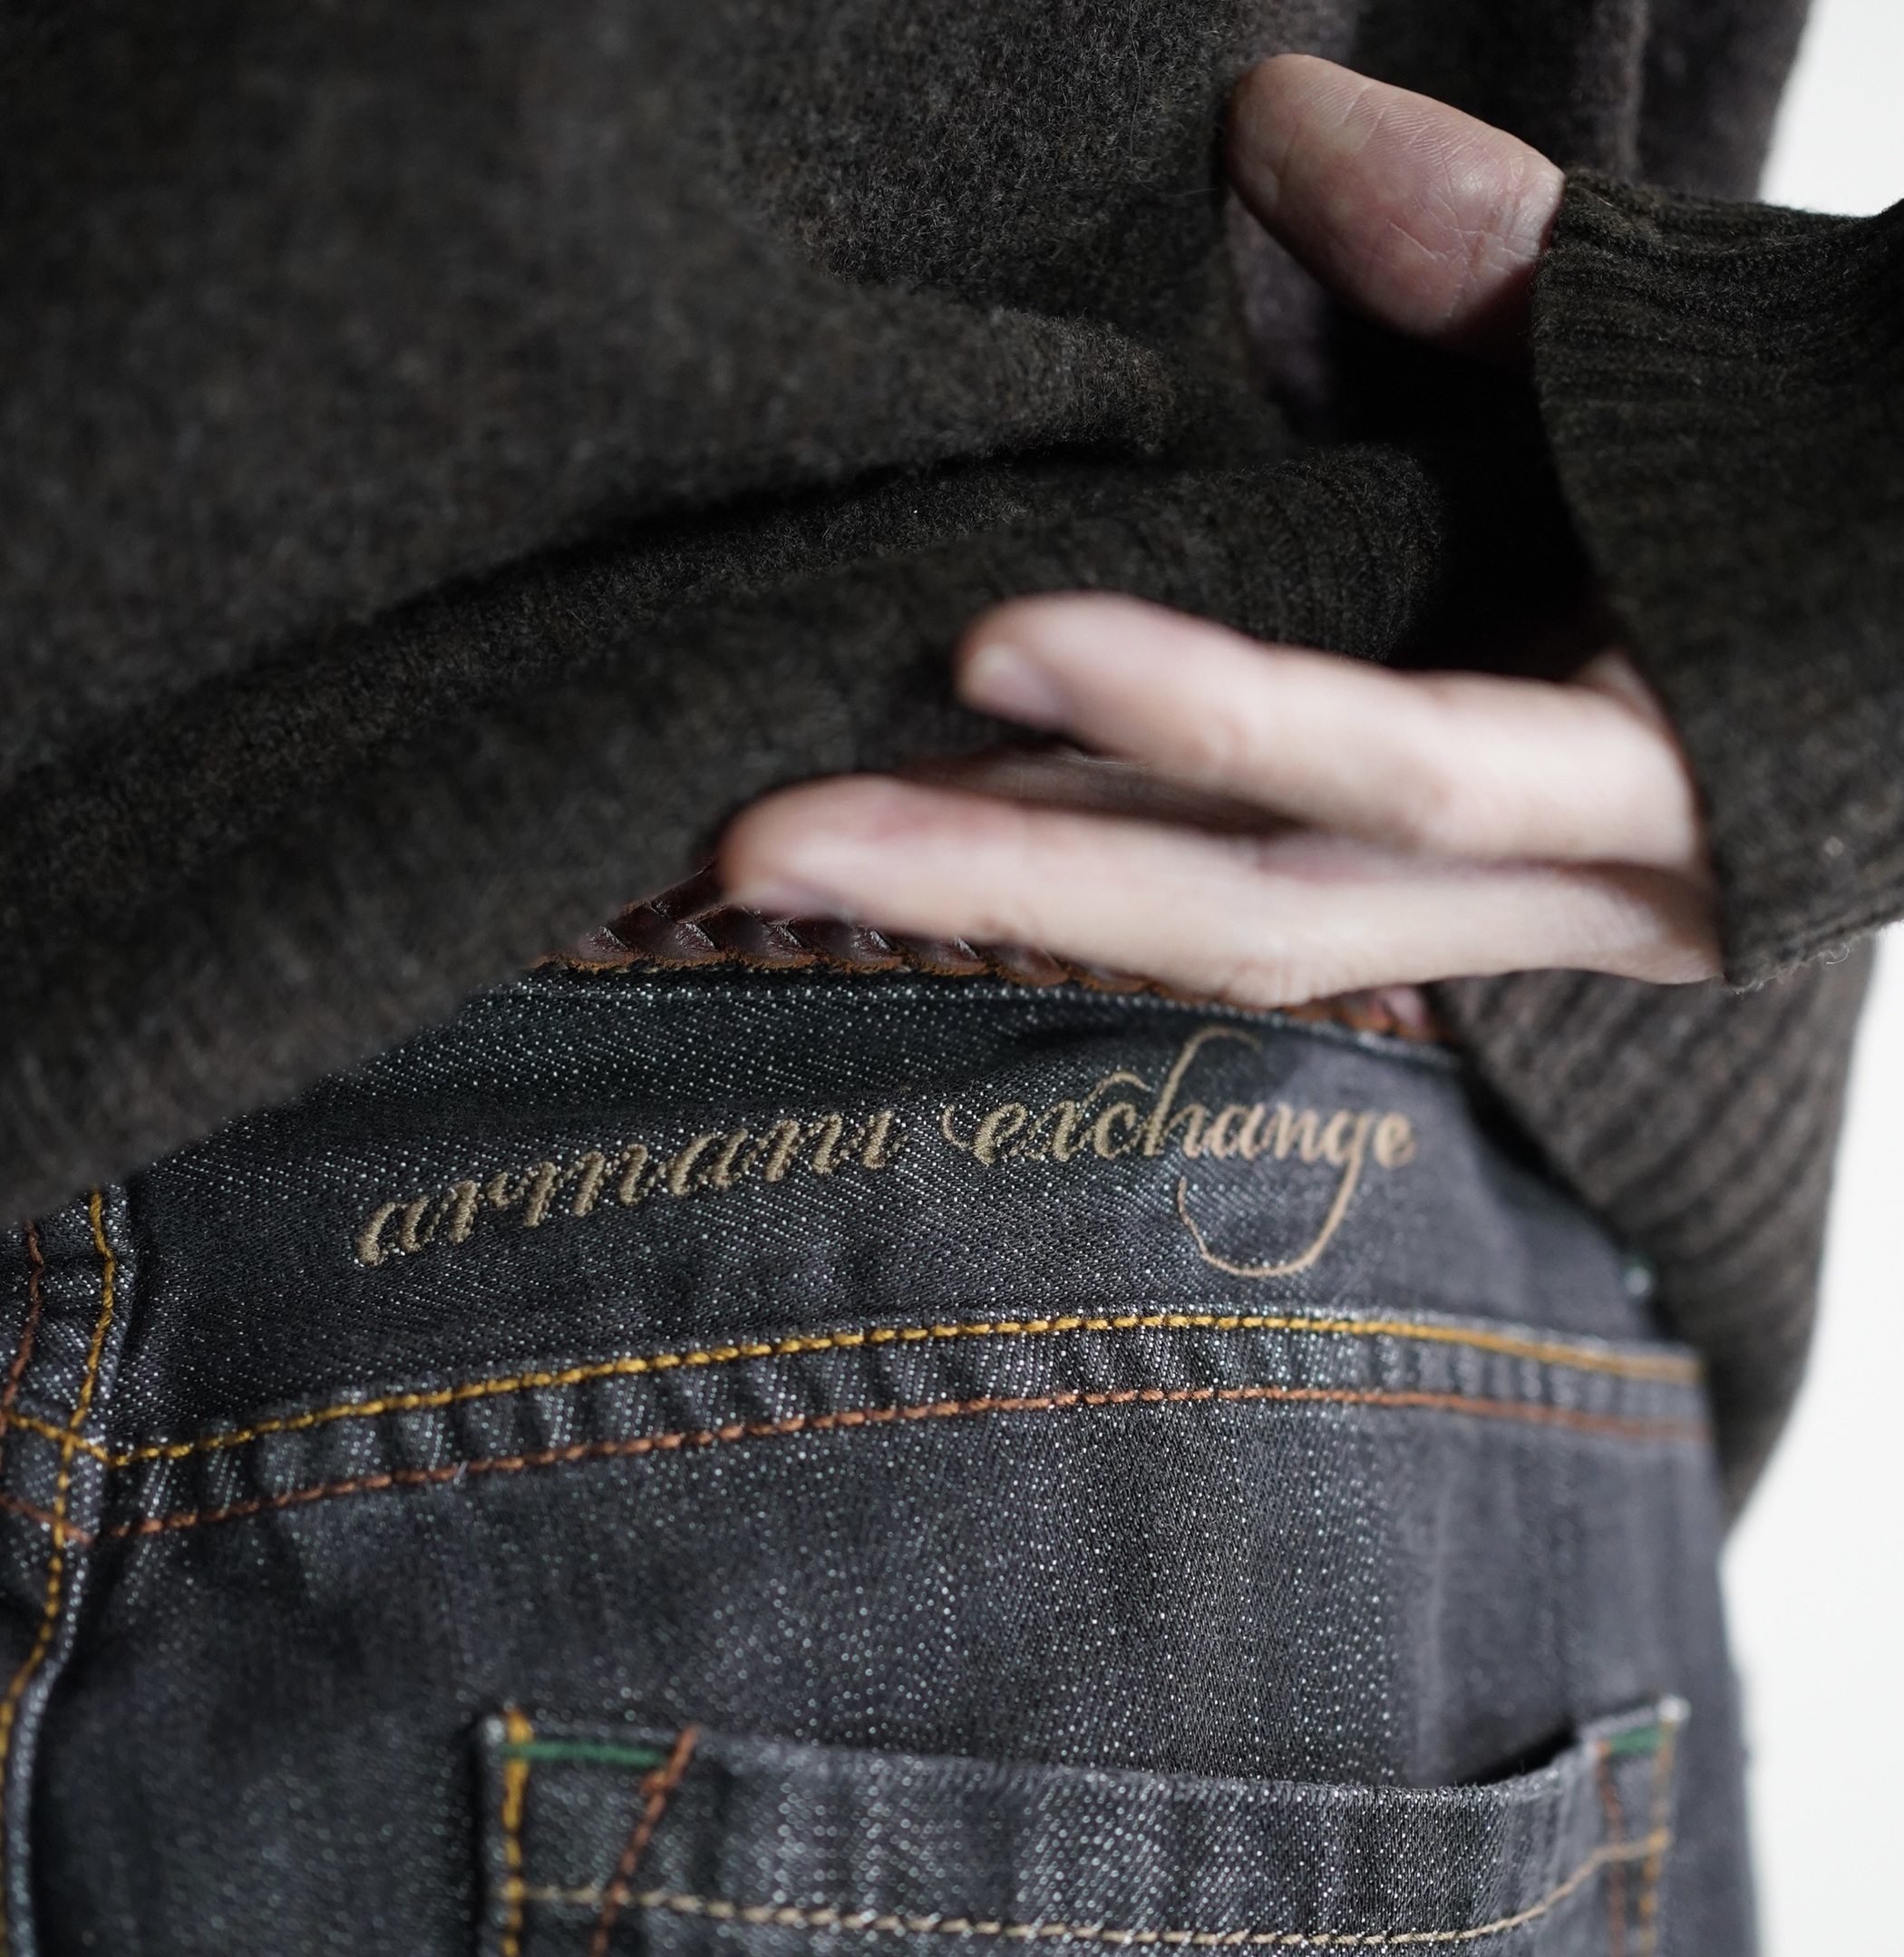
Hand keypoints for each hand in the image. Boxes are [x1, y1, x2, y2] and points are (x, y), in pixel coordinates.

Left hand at [719, 58, 1717, 1003]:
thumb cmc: (1853, 479)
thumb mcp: (1718, 362)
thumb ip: (1503, 255)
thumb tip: (1272, 119)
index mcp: (1674, 761)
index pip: (1409, 768)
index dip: (1205, 708)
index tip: (987, 640)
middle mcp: (1585, 898)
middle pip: (1258, 914)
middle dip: (1004, 878)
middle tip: (751, 840)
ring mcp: (1511, 933)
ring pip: (1226, 940)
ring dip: (999, 897)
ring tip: (766, 856)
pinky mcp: (1454, 918)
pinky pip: (1247, 909)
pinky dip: (1084, 871)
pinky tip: (924, 836)